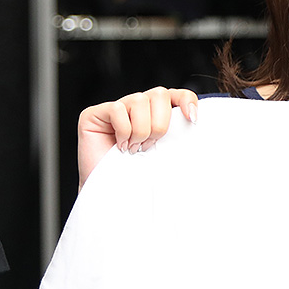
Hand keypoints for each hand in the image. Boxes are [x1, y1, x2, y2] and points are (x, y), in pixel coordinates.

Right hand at [77, 86, 198, 190]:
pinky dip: (123, 131)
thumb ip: (176, 133)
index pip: (177, 94)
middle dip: (160, 124)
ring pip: (140, 100)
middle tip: (149, 146)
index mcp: (157, 114)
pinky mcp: (95, 113)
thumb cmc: (139, 176)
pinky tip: (119, 146)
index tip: (192, 119)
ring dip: (141, 130)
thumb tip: (193, 120)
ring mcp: (116, 108)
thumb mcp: (166, 153)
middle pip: (159, 94)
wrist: (114, 194)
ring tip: (134, 148)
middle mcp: (137, 107)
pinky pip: (118, 109)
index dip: (187, 100)